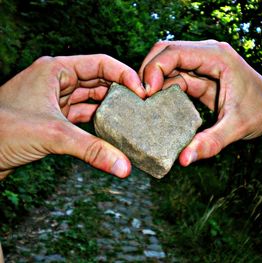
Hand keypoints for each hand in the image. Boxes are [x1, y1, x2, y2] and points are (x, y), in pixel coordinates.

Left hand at [0, 54, 145, 178]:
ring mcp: (55, 102)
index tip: (142, 92)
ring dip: (110, 111)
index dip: (124, 75)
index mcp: (55, 70)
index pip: (100, 64)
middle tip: (142, 107)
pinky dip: (97, 125)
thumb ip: (92, 149)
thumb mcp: (53, 134)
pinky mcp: (54, 120)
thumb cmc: (0, 131)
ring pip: (91, 101)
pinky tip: (112, 133)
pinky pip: (83, 118)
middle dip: (120, 94)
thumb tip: (123, 166)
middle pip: (98, 82)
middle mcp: (57, 82)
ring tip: (131, 120)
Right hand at [139, 40, 261, 165]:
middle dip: (149, 72)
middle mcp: (209, 54)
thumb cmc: (261, 113)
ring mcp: (204, 64)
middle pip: (167, 52)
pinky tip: (158, 105)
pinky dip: (164, 89)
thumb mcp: (236, 128)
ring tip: (144, 104)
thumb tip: (183, 160)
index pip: (175, 51)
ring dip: (154, 81)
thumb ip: (209, 143)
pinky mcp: (202, 76)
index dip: (154, 68)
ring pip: (169, 64)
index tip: (146, 93)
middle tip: (139, 97)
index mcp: (218, 56)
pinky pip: (176, 77)